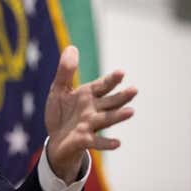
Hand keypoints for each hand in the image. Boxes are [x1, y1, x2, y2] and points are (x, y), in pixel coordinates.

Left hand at [44, 46, 136, 183]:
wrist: (56, 140)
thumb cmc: (61, 112)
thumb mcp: (59, 89)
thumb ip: (66, 71)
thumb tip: (72, 47)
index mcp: (88, 95)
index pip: (102, 86)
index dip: (111, 80)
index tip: (121, 72)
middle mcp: (93, 109)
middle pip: (110, 102)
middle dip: (121, 97)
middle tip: (135, 90)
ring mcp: (89, 125)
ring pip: (106, 119)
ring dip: (118, 116)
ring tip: (131, 112)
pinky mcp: (83, 139)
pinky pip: (96, 141)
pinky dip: (106, 143)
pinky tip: (117, 143)